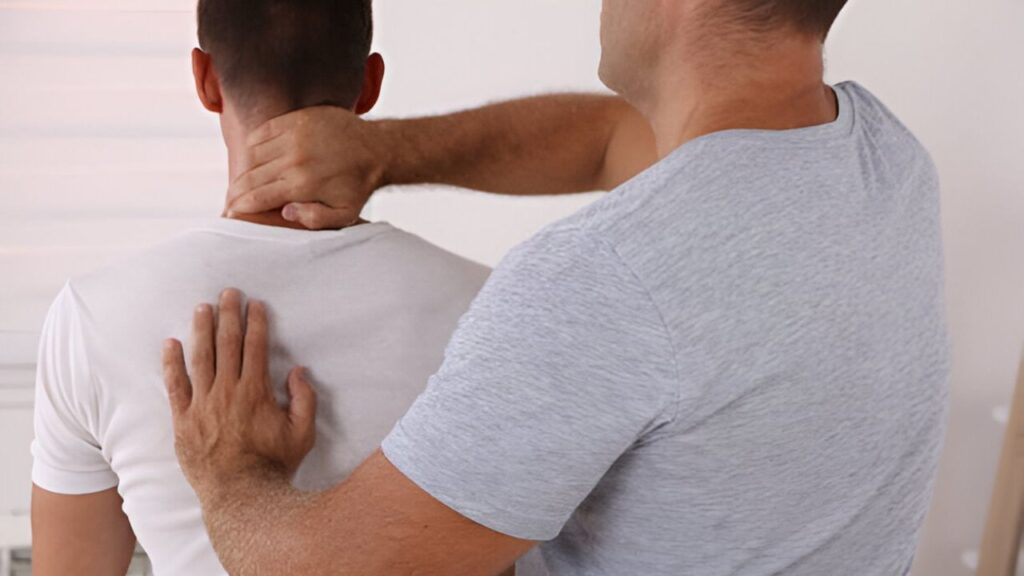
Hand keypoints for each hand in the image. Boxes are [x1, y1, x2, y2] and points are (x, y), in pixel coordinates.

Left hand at [162, 289, 317, 501]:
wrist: (241, 496)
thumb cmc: (274, 466)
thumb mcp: (303, 433)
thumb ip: (304, 400)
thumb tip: (298, 372)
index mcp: (256, 392)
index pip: (256, 347)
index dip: (256, 323)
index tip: (256, 305)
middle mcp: (228, 392)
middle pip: (227, 344)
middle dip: (229, 315)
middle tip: (228, 293)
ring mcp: (203, 405)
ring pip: (200, 358)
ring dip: (202, 329)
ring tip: (202, 308)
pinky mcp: (183, 420)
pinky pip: (174, 386)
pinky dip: (172, 363)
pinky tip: (171, 343)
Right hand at [226, 106, 390, 229]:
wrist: (376, 148)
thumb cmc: (358, 185)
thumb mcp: (344, 214)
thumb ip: (314, 220)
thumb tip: (284, 213)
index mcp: (302, 184)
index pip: (256, 197)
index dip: (238, 207)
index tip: (230, 214)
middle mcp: (294, 158)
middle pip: (249, 177)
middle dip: (235, 192)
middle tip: (230, 202)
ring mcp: (293, 136)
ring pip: (251, 155)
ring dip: (243, 170)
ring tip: (242, 183)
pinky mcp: (296, 119)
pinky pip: (261, 133)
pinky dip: (253, 147)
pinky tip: (254, 159)